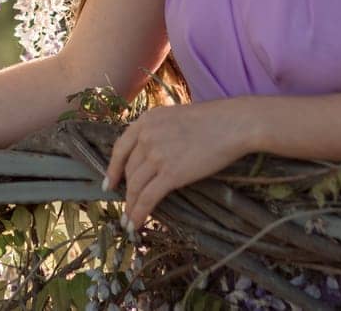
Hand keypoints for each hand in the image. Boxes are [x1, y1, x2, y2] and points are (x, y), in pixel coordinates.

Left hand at [102, 99, 252, 230]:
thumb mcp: (176, 116)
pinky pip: (147, 198)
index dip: (113, 169)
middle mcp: (147, 136)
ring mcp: (157, 155)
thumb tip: (152, 153)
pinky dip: (139, 213)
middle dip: (126, 191)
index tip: (109, 184)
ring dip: (131, 207)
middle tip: (127, 206)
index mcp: (147, 120)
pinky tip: (137, 223)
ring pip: (135, 187)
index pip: (120, 148)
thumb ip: (160, 131)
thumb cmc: (213, 120)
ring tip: (129, 221)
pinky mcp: (171, 174)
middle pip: (130, 170)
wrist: (232, 124)